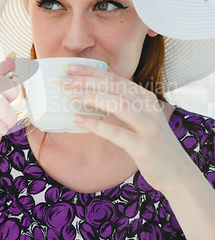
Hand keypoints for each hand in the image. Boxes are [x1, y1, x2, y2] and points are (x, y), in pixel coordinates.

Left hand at [59, 64, 190, 193]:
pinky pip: (117, 133)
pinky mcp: (144, 146)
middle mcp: (148, 107)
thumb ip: (123, 102)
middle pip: (115, 87)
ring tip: (72, 95)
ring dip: (93, 97)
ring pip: (119, 104)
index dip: (92, 71)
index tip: (71, 68)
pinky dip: (97, 125)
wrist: (176, 171)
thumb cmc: (152, 143)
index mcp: (145, 98)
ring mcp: (148, 126)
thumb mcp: (140, 117)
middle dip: (88, 81)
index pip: (115, 79)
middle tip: (64, 80)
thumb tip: (96, 86)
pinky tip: (79, 120)